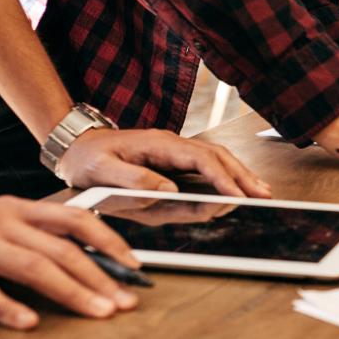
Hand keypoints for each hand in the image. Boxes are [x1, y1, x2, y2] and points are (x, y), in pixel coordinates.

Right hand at [0, 197, 144, 329]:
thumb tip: (90, 264)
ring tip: (98, 314)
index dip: (110, 243)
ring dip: (72, 292)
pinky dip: (9, 307)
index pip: (76, 220)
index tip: (135, 269)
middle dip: (101, 278)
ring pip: (34, 267)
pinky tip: (29, 323)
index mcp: (16, 208)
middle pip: (62, 249)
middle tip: (125, 304)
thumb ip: (34, 239)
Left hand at [55, 128, 274, 197]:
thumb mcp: (101, 171)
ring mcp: (174, 150)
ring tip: (261, 191)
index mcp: (156, 144)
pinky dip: (227, 174)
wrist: (76, 144)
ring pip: (216, 157)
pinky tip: (238, 185)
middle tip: (262, 195)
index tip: (236, 195)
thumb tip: (169, 190)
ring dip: (240, 174)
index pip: (198, 159)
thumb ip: (133, 180)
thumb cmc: (87, 159)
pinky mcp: (173, 159)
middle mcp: (170, 143)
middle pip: (216, 155)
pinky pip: (207, 164)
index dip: (220, 177)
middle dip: (241, 175)